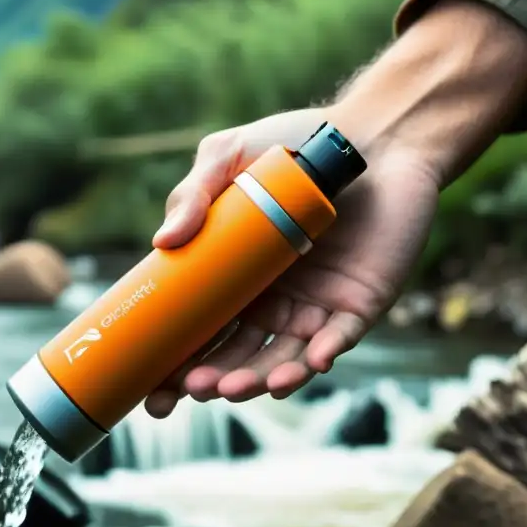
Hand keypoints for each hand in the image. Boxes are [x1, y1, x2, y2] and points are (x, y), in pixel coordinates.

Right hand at [143, 107, 441, 417]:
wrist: (374, 134)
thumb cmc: (294, 145)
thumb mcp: (229, 157)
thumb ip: (192, 193)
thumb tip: (162, 242)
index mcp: (234, 280)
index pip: (199, 333)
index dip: (175, 367)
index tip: (152, 393)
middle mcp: (272, 302)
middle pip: (237, 356)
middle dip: (213, 380)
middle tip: (192, 389)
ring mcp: (315, 306)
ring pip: (284, 360)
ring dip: (261, 380)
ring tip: (236, 386)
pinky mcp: (360, 304)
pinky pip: (340, 339)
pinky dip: (323, 356)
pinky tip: (307, 364)